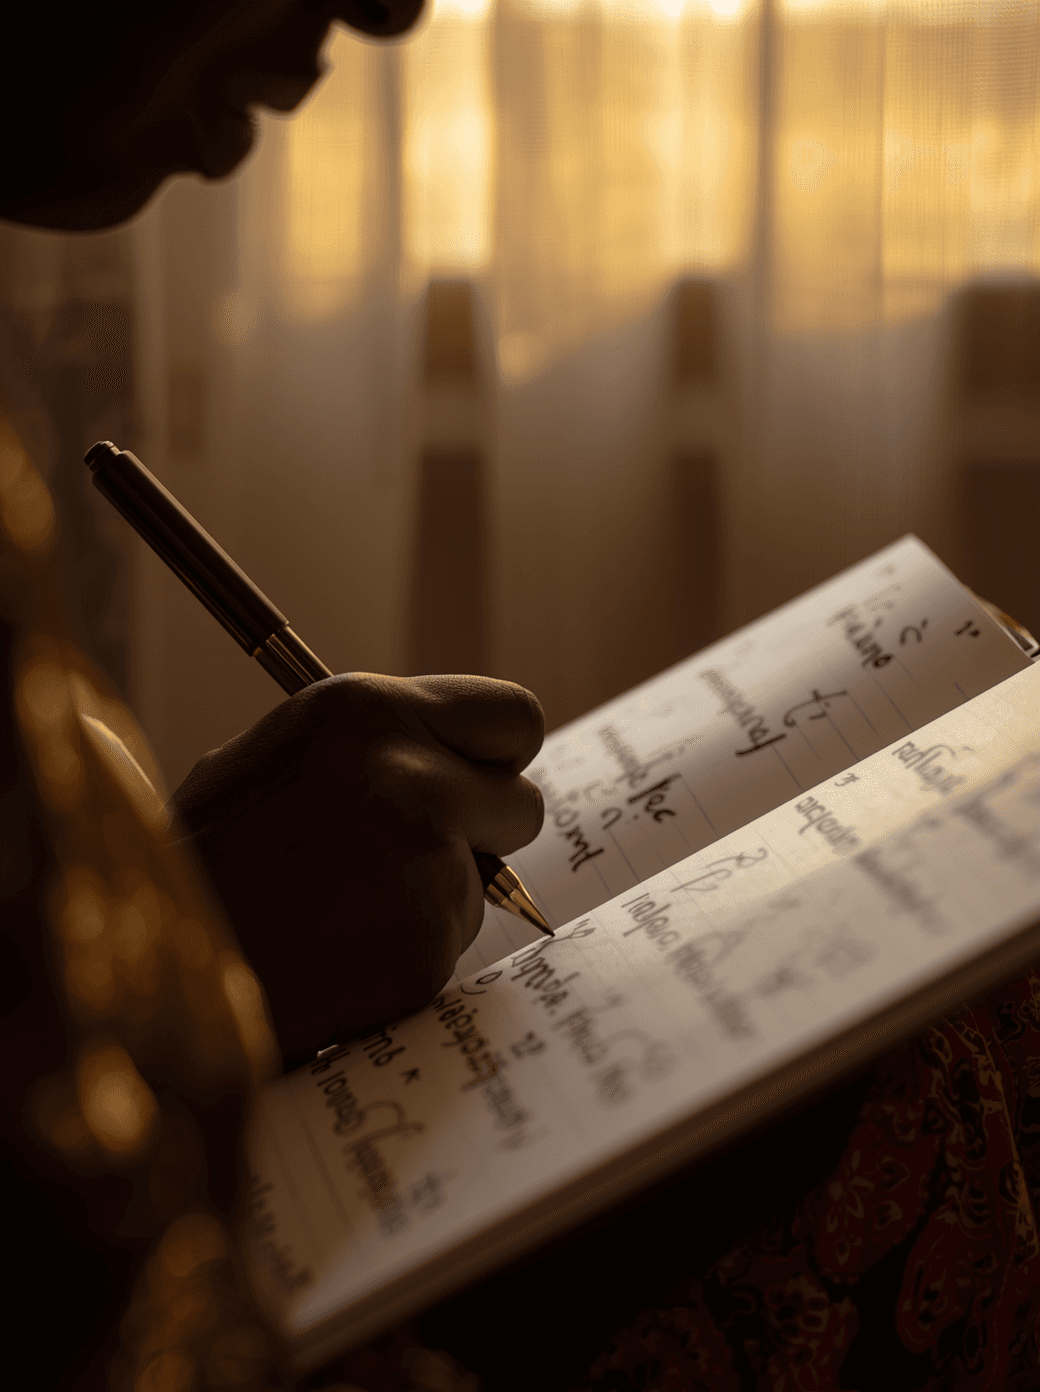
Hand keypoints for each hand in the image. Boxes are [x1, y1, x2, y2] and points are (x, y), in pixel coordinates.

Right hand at [169, 673, 544, 1061]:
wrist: (156, 959)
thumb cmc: (210, 858)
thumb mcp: (280, 757)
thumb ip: (377, 747)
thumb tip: (456, 756)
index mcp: (364, 710)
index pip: (512, 715)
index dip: (498, 755)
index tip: (480, 779)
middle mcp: (407, 775)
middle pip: (522, 804)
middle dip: (484, 834)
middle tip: (418, 856)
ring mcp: (424, 862)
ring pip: (486, 882)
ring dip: (438, 898)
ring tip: (346, 911)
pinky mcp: (426, 941)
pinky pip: (452, 942)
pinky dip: (412, 953)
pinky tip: (343, 955)